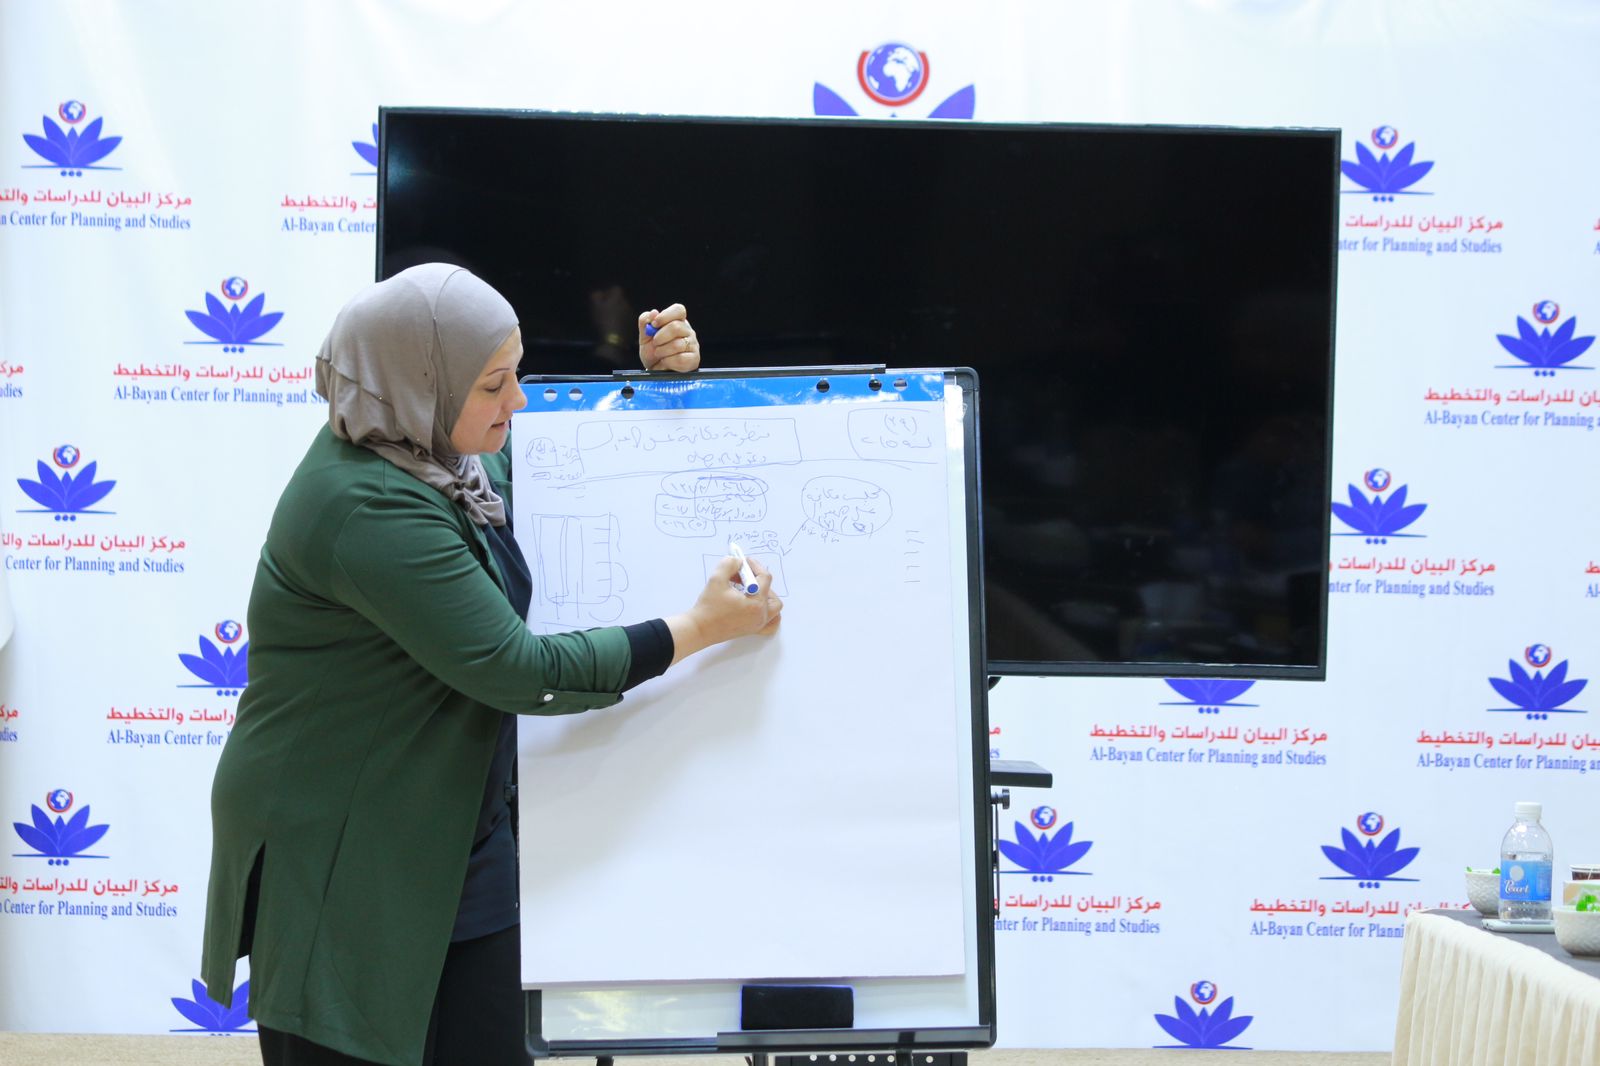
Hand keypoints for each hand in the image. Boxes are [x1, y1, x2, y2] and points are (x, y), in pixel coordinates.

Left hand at [639, 303, 699, 372]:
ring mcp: (693, 345)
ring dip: (662, 351)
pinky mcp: (694, 359)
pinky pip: (680, 359)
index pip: (679, 310)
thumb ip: (645, 322)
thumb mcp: (644, 336)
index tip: (654, 324)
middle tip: (655, 344)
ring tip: (659, 355)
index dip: (666, 315)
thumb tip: (653, 313)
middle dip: (660, 337)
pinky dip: (668, 362)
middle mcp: (687, 331)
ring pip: (678, 345)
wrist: (655, 371)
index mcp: (677, 321)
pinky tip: (666, 362)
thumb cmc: (652, 352)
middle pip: (676, 327)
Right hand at [665, 555, 781, 664]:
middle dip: (758, 580)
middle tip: (743, 576)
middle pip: (771, 591)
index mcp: (756, 604)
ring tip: (749, 590)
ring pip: (774, 607)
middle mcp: (761, 616)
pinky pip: (771, 622)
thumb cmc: (708, 607)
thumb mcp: (717, 579)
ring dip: (765, 595)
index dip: (754, 566)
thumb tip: (738, 561)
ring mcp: (758, 624)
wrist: (699, 629)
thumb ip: (729, 564)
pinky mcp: (752, 629)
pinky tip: (757, 606)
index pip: (764, 578)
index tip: (744, 561)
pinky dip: (768, 612)